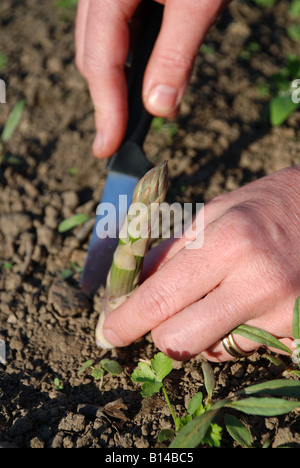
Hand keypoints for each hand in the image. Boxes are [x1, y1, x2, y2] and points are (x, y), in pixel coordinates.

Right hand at [75, 0, 228, 158]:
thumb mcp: (198, 5)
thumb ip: (176, 55)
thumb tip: (159, 107)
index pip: (100, 63)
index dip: (105, 110)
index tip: (108, 148)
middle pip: (93, 56)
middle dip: (109, 98)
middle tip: (126, 135)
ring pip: (102, 44)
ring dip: (121, 77)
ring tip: (150, 103)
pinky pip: (117, 29)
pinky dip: (132, 55)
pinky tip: (155, 66)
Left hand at [101, 165, 299, 360]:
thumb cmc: (264, 208)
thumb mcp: (213, 214)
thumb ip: (170, 251)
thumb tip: (132, 288)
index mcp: (227, 243)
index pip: (161, 297)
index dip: (126, 320)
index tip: (108, 332)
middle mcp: (256, 282)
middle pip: (179, 340)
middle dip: (159, 332)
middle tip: (162, 315)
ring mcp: (281, 313)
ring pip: (212, 351)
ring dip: (199, 332)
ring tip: (216, 297)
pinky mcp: (296, 331)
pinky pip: (244, 351)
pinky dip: (229, 336)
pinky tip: (242, 307)